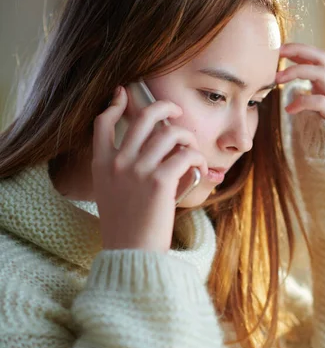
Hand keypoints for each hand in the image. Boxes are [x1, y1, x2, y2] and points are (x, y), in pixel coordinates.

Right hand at [91, 86, 207, 252]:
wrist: (131, 254)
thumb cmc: (126, 228)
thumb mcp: (110, 195)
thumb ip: (120, 172)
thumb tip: (151, 152)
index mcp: (102, 165)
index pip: (103, 123)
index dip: (114, 104)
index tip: (123, 93)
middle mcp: (117, 162)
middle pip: (143, 118)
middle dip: (164, 107)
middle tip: (177, 112)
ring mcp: (137, 170)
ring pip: (169, 133)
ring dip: (187, 136)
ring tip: (192, 148)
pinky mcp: (159, 181)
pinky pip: (185, 155)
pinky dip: (197, 158)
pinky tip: (200, 169)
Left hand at [275, 43, 324, 119]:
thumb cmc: (321, 117)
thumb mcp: (312, 95)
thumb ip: (302, 83)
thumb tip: (279, 71)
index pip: (316, 55)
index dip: (299, 48)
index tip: (279, 48)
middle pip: (323, 57)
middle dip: (300, 51)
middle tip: (279, 54)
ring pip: (322, 74)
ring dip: (297, 72)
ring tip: (277, 79)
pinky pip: (319, 101)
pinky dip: (302, 102)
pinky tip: (289, 109)